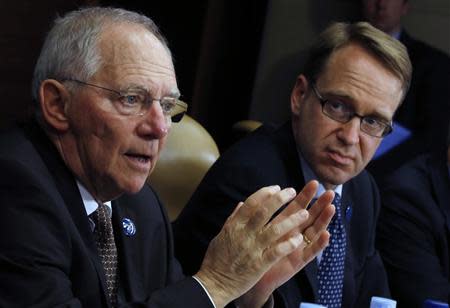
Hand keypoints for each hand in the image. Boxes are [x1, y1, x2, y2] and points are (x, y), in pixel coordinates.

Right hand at [195, 181, 333, 306]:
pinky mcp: (259, 265)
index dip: (265, 194)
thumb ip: (233, 219)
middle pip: (264, 212)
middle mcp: (244, 234)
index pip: (251, 203)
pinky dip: (288, 245)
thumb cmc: (217, 259)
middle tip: (291, 192)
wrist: (214, 283)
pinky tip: (298, 239)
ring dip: (291, 221)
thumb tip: (241, 203)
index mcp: (234, 226)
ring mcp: (252, 249)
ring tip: (305, 213)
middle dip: (279, 200)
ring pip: (275, 230)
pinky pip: (276, 252)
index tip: (276, 188)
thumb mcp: (222, 235)